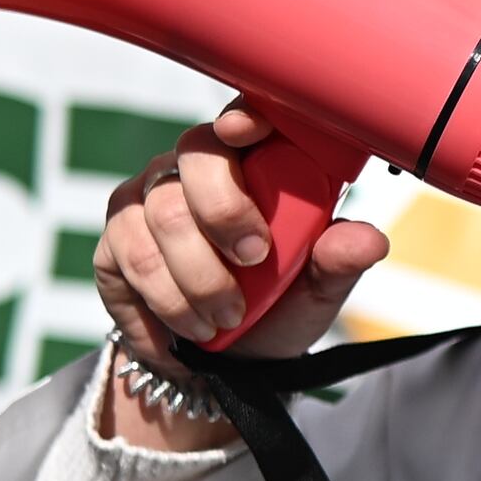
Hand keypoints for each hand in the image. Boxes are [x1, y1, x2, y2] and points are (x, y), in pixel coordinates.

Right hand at [88, 104, 391, 448]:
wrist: (221, 365)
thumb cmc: (274, 307)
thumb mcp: (314, 291)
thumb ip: (336, 262)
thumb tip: (369, 241)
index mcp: (247, 164)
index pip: (242, 117)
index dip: (242, 116)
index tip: (246, 133)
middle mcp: (189, 170)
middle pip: (194, 160)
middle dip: (224, 212)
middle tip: (254, 261)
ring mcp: (143, 201)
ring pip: (160, 218)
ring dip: (197, 279)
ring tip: (224, 320)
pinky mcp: (111, 243)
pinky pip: (128, 262)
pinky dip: (163, 306)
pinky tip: (185, 333)